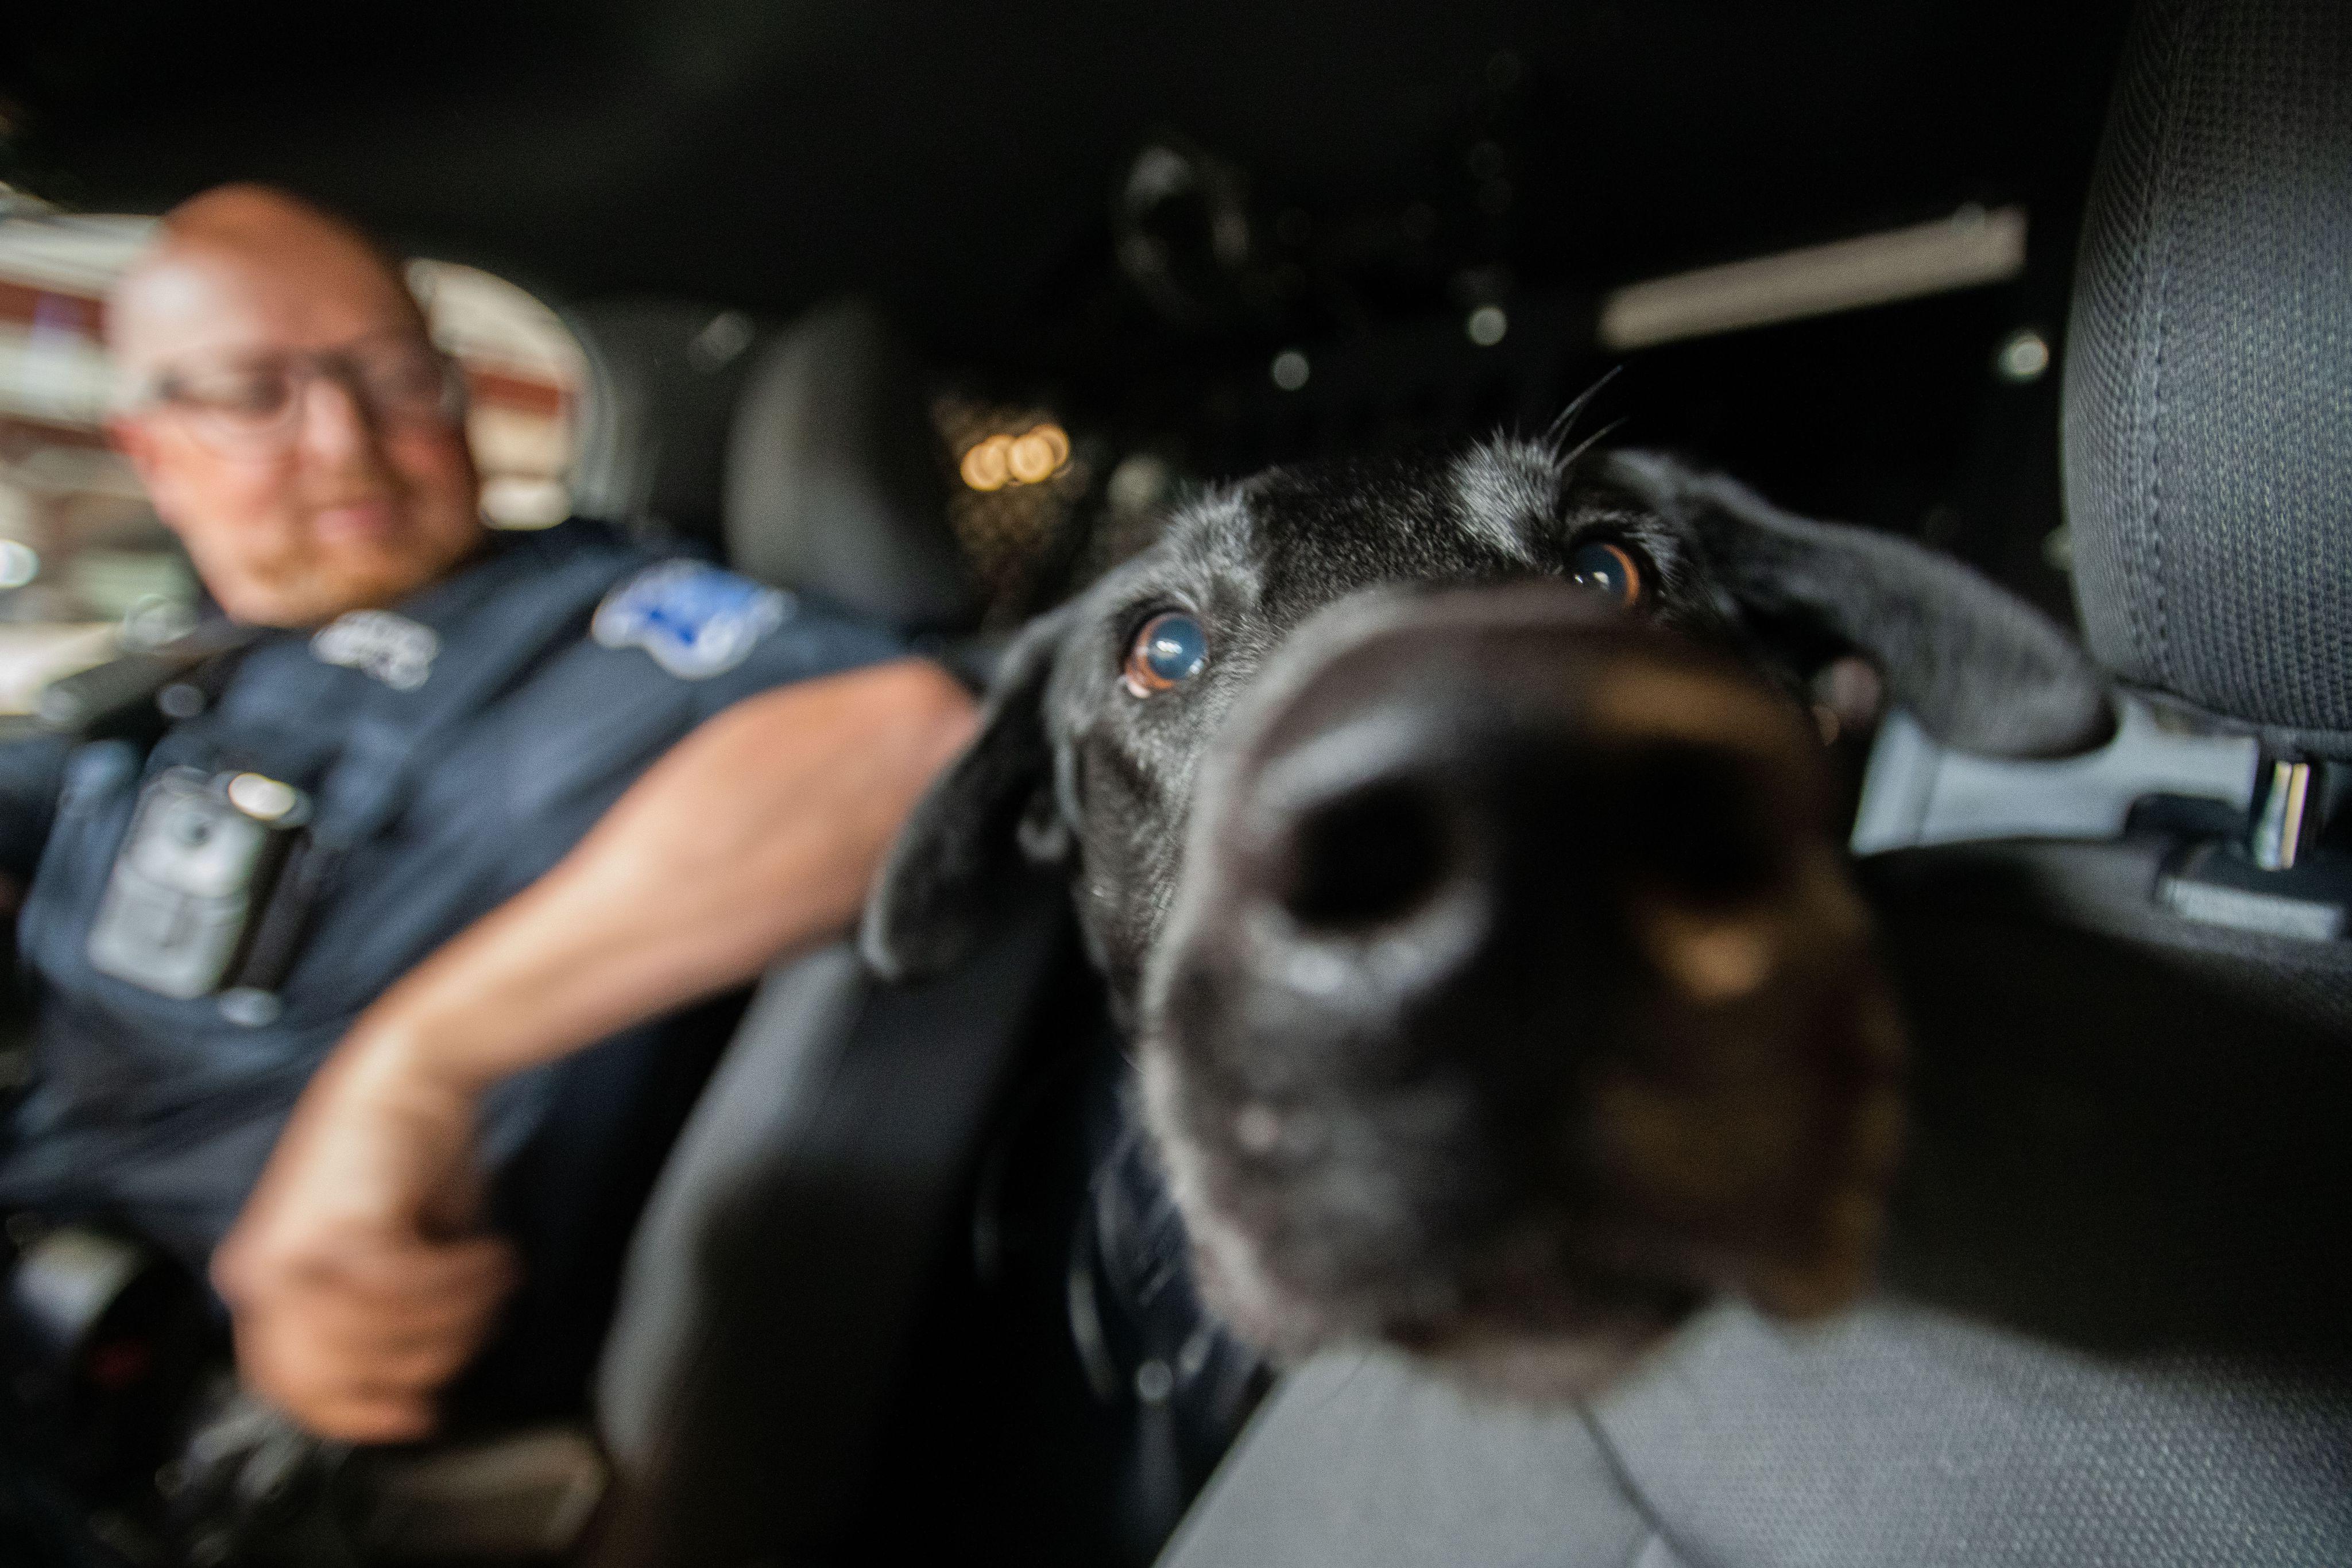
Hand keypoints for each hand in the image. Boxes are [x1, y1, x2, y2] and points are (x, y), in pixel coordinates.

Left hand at [211, 1026, 516, 1442]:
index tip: (416, 1416)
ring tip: (491, 1276)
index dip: (356, 1413)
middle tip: (475, 1325)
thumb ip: (382, 1317)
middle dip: (423, 1363)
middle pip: (339, 1376)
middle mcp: (261, 1275)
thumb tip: (420, 1378)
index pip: (289, 1385)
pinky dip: (465, 1281)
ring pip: (381, 1341)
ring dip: (457, 1317)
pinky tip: (489, 1253)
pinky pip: (411, 1295)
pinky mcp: (336, 1231)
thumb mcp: (388, 1251)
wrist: (412, 1067)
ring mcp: (292, 1255)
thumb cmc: (409, 1151)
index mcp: (262, 1281)